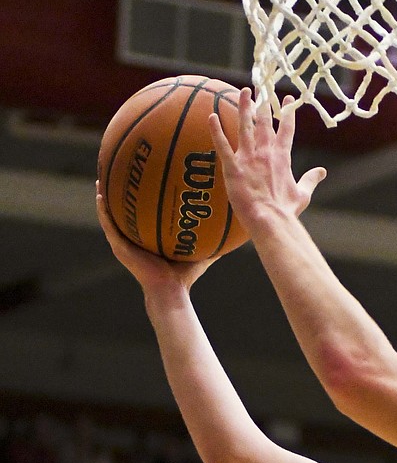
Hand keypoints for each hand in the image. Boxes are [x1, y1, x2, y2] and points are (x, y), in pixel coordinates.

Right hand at [95, 181, 213, 292]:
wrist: (171, 290)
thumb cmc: (184, 276)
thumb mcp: (199, 252)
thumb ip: (211, 240)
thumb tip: (230, 229)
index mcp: (149, 239)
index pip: (143, 215)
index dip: (141, 198)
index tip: (142, 178)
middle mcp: (134, 239)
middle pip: (125, 212)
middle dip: (122, 193)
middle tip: (120, 172)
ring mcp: (124, 243)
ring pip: (110, 216)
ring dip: (105, 197)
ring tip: (100, 177)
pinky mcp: (119, 248)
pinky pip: (108, 225)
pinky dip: (103, 211)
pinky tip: (100, 195)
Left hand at [209, 89, 326, 227]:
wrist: (270, 219)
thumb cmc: (286, 210)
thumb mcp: (303, 194)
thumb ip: (311, 179)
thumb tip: (322, 171)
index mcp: (282, 158)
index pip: (286, 130)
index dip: (287, 113)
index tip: (287, 99)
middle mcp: (266, 153)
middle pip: (264, 123)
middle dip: (263, 104)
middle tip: (261, 89)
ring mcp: (248, 158)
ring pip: (245, 126)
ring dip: (244, 108)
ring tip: (244, 92)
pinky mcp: (233, 167)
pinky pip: (222, 145)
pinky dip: (216, 131)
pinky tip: (211, 116)